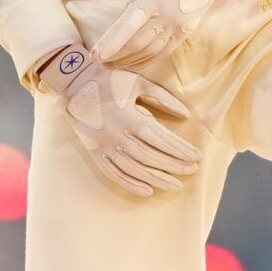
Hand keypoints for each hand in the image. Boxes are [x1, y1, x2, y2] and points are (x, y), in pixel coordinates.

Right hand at [36, 42, 202, 196]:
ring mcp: (105, 147)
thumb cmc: (111, 79)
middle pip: (152, 157)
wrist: (74, 82)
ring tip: (175, 185)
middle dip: (175, 165)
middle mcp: (118, 135)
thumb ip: (163, 98)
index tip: (197, 156)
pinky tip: (147, 191)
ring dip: (157, 178)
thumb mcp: (139, 83)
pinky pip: (114, 174)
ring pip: (136, 169)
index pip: (163, 140)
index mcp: (130, 117)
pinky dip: (131, 184)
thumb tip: (186, 115)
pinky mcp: (95, 153)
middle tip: (192, 170)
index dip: (182, 150)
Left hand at [91, 0, 244, 68]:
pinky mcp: (186, 30)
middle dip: (115, 54)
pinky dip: (148, 59)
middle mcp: (167, 16)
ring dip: (130, 60)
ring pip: (150, 50)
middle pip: (136, 43)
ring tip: (111, 65)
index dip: (111, 41)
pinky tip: (134, 63)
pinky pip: (164, 51)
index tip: (96, 55)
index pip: (128, 25)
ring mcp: (178, 26)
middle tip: (98, 62)